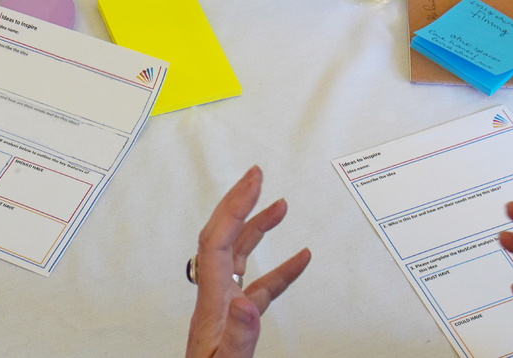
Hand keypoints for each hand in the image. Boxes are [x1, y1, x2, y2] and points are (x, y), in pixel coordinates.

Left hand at [187, 166, 311, 357]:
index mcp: (212, 303)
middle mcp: (216, 299)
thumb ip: (238, 335)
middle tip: (257, 176)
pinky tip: (300, 259)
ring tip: (280, 207)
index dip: (234, 207)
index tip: (252, 181)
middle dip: (241, 204)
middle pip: (224, 238)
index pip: (217, 241)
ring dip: (259, 230)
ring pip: (241, 258)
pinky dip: (281, 270)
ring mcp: (226, 308)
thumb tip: (245, 300)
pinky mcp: (239, 321)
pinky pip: (260, 286)